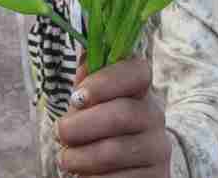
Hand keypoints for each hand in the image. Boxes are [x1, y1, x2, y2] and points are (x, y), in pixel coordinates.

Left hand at [55, 51, 171, 176]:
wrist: (125, 170)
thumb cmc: (99, 130)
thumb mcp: (92, 103)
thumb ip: (88, 79)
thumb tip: (85, 51)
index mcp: (140, 90)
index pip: (137, 71)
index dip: (107, 80)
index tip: (77, 96)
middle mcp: (155, 116)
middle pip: (122, 113)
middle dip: (81, 125)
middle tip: (60, 133)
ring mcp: (157, 149)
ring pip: (114, 151)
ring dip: (80, 157)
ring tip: (66, 159)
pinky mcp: (155, 177)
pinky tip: (85, 176)